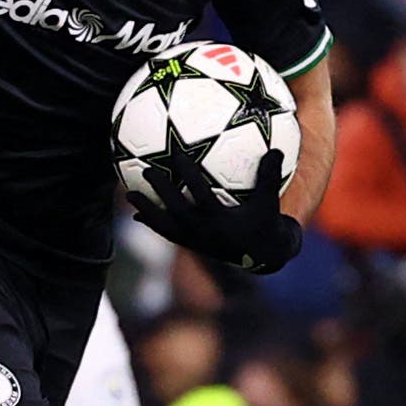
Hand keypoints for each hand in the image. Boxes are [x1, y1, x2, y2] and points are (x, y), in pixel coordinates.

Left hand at [130, 147, 301, 274]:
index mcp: (222, 222)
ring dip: (147, 210)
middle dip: (162, 192)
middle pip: (178, 212)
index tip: (178, 156)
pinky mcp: (191, 246)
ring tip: (129, 194)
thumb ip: (270, 176)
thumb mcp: (270, 201)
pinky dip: (153, 223)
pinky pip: (168, 234)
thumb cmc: (266, 223)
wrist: (262, 257)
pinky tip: (138, 214)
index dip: (190, 178)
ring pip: (166, 227)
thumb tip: (276, 148)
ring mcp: (195, 242)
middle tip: (148, 171)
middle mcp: (205, 234)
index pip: (202, 197)